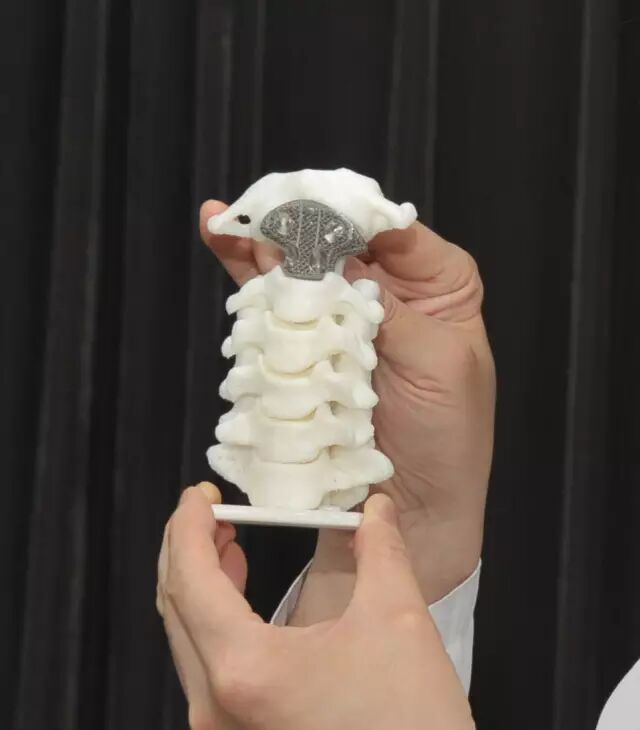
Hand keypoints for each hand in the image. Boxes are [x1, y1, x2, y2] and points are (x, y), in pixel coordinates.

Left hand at [158, 485, 474, 729]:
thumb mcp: (399, 621)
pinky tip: (238, 593)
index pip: (190, 579)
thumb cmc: (411, 725)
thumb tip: (377, 509)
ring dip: (199, 582)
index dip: (188, 526)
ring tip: (226, 542)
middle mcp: (217, 707)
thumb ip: (381, 550)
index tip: (199, 495)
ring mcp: (223, 729)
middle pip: (176, 606)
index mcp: (246, 669)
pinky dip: (212, 618)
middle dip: (187, 547)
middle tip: (211, 511)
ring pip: (185, 637)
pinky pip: (205, 664)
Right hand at [200, 200, 494, 608]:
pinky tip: (225, 248)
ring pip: (301, 270)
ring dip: (264, 246)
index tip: (314, 203)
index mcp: (438, 286)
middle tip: (259, 206)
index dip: (354, 213)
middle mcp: (388, 295)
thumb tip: (343, 259)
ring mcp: (343, 321)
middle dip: (298, 223)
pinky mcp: (310, 351)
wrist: (410, 506)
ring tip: (226, 221)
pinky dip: (251, 281)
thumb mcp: (441, 363)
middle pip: (338, 243)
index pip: (394, 231)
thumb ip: (394, 309)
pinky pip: (279, 309)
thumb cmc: (448, 437)